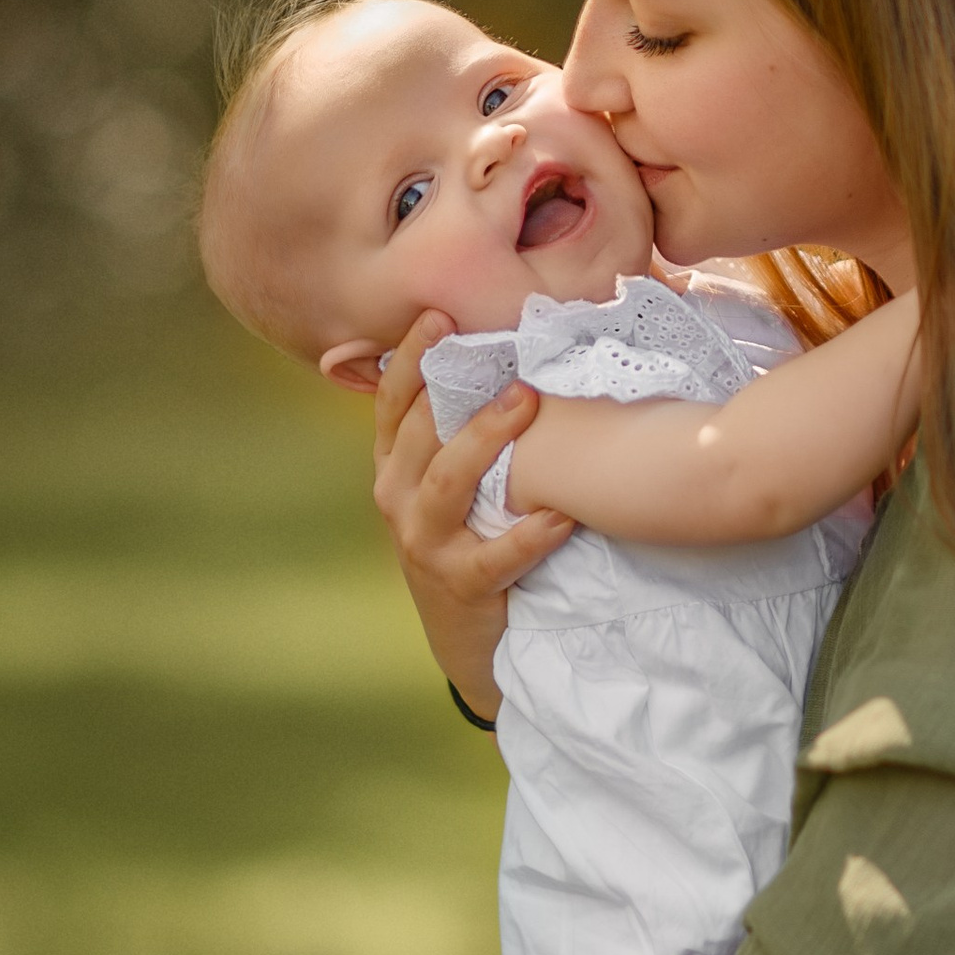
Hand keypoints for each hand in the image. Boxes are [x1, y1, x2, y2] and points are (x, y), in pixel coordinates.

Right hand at [373, 310, 572, 715]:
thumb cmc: (467, 540)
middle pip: (420, 434)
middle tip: (506, 357)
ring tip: (527, 405)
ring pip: (447, 484)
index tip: (438, 316)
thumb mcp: (447, 485)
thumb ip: (455, 429)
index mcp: (394, 468)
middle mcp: (397, 500)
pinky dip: (529, 535)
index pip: (392, 404)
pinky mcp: (459, 585)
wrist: (467, 638)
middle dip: (459, 391)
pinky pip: (495, 556)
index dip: (410, 359)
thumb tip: (491, 352)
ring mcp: (424, 544)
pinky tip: (562, 514)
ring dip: (486, 442)